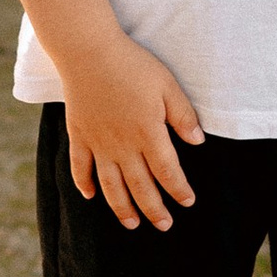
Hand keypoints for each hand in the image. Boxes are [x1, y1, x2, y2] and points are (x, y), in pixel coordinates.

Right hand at [66, 41, 204, 230]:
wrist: (88, 51)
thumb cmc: (132, 64)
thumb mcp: (167, 85)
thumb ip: (183, 115)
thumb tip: (198, 142)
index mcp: (148, 133)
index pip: (167, 171)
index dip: (178, 189)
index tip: (188, 202)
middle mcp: (122, 145)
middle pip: (140, 186)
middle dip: (153, 209)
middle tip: (164, 225)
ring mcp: (98, 143)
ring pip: (111, 185)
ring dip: (121, 208)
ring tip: (131, 225)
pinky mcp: (78, 135)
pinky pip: (80, 167)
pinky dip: (84, 184)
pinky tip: (90, 196)